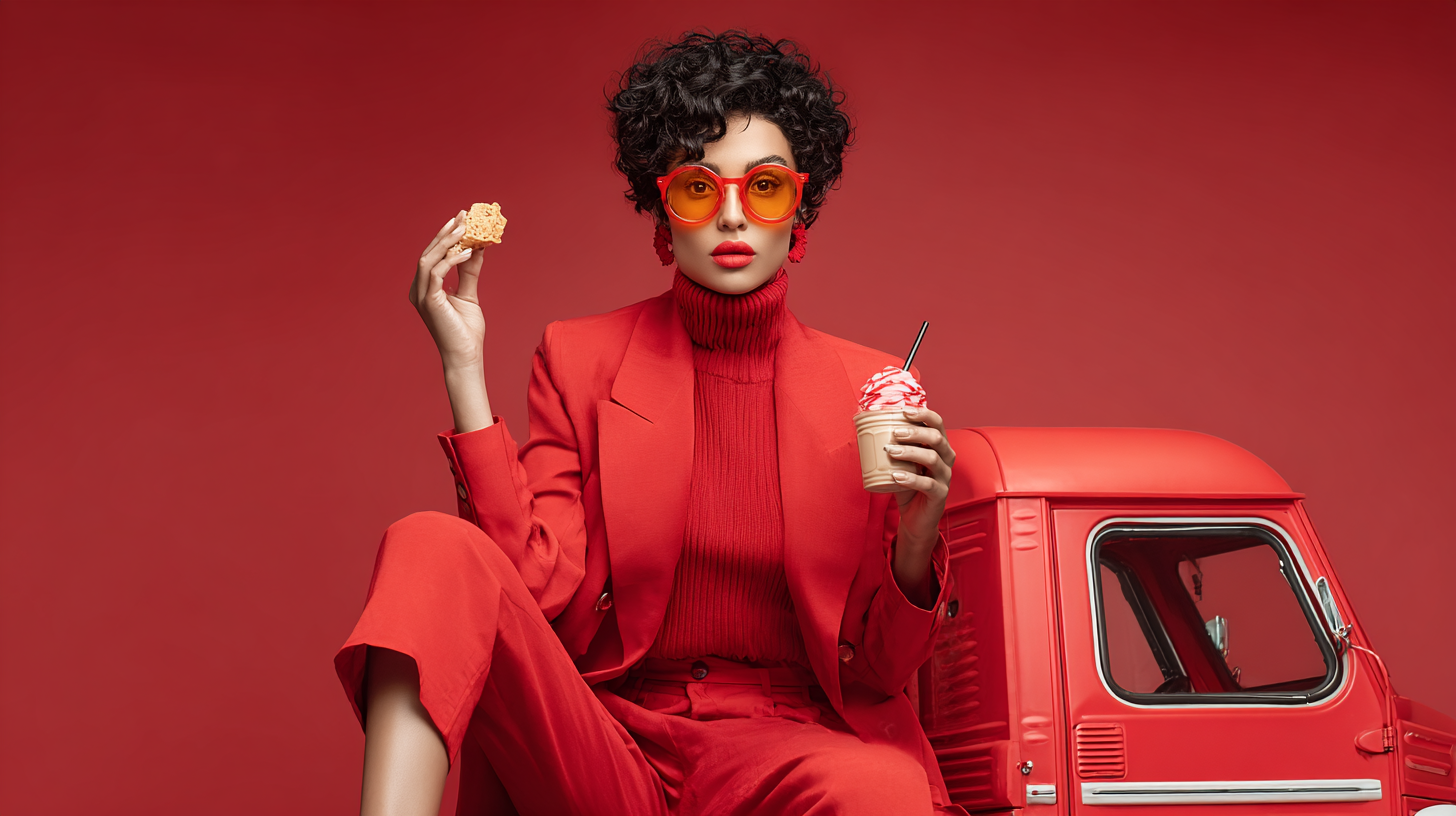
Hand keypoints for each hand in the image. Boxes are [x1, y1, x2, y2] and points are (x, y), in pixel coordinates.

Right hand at [409, 210, 486, 370]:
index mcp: (426, 287)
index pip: (433, 255)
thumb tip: (476, 248)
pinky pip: (437, 272)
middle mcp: (419, 289)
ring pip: (429, 259)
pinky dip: (452, 259)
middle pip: (429, 253)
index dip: (445, 236)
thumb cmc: (466, 330)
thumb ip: (469, 271)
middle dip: (446, 232)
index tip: (461, 219)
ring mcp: (421, 295)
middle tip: (463, 215)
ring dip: (447, 241)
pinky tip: (468, 252)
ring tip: (466, 228)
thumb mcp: (469, 294)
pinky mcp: (428, 301)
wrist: (466, 355)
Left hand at [885, 406, 955, 551]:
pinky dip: (911, 478)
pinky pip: (928, 484)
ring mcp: (945, 477)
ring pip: (932, 458)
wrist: (915, 517)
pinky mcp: (940, 494)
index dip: (923, 414)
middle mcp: (946, 458)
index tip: (904, 411)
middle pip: (936, 438)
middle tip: (894, 432)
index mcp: (938, 446)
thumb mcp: (900, 463)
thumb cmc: (908, 485)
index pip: (937, 423)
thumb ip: (891, 446)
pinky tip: (895, 475)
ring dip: (910, 452)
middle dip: (914, 432)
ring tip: (890, 451)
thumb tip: (864, 429)